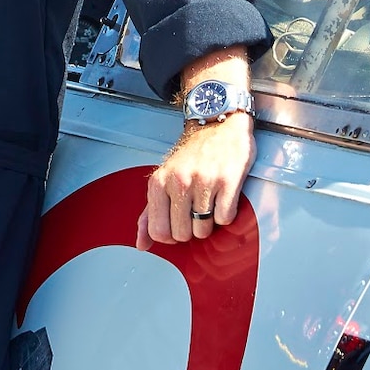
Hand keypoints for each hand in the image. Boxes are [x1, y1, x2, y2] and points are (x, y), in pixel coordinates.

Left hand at [138, 111, 253, 250]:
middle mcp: (179, 182)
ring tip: (209, 202)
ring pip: (204, 230)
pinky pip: (225, 219)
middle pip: (182, 235)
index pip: (159, 232)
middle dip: (191, 229)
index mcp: (159, 183)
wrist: (218, 125)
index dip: (171, 235)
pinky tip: (222, 197)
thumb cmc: (191, 156)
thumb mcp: (164, 179)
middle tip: (196, 210)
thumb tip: (141, 244)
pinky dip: (226, 214)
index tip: (178, 223)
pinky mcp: (228, 181)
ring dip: (209, 222)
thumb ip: (149, 213)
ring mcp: (204, 182)